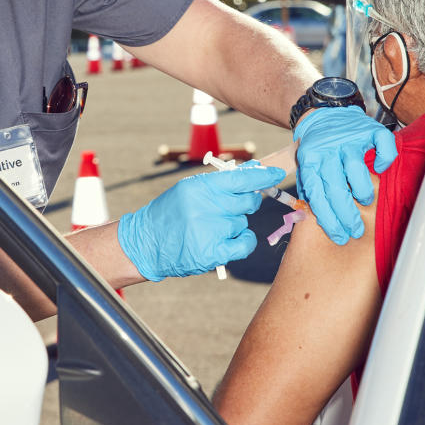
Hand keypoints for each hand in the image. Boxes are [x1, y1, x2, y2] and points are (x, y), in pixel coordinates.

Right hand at [118, 162, 285, 281]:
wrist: (147, 243)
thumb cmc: (172, 213)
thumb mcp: (189, 190)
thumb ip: (220, 183)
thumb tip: (255, 172)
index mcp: (200, 187)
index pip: (241, 178)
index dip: (263, 176)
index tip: (277, 173)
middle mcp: (205, 207)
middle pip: (247, 202)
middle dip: (244, 205)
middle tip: (226, 209)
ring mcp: (210, 231)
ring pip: (243, 223)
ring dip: (234, 225)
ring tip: (209, 228)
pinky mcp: (213, 253)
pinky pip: (245, 243)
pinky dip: (243, 241)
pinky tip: (229, 241)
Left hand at [293, 105, 396, 244]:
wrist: (324, 113)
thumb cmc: (318, 148)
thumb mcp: (306, 166)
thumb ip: (310, 189)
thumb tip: (314, 218)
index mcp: (310, 160)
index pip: (316, 194)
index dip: (328, 218)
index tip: (338, 235)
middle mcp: (328, 149)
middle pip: (336, 187)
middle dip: (347, 215)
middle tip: (355, 230)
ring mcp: (349, 139)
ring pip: (356, 169)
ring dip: (362, 191)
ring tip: (365, 201)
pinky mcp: (369, 129)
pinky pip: (382, 146)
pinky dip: (384, 159)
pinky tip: (380, 168)